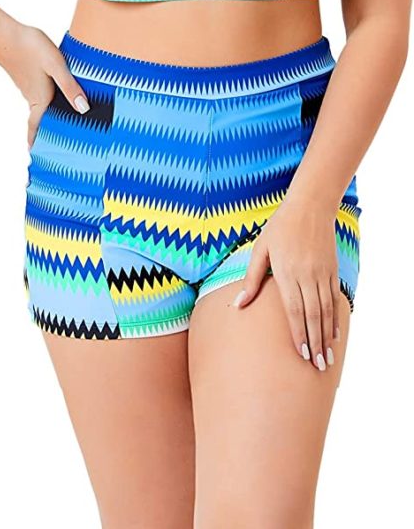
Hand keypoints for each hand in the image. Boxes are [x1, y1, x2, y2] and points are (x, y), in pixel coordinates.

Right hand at [0, 17, 89, 148]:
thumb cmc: (30, 47)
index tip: (35, 155)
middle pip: (39, 118)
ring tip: (59, 121)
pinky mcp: (25, 75)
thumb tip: (84, 109)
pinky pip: (37, 93)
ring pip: (38, 105)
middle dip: (45, 131)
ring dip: (46, 115)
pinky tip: (54, 94)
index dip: (36, 141)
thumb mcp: (56, 66)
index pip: (37, 126)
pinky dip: (45, 100)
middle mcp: (32, 95)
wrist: (3, 32)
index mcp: (40, 98)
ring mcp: (26, 85)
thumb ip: (70, 87)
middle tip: (54, 143)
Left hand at [232, 196, 341, 371]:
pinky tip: (334, 334)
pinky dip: (335, 318)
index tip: (300, 355)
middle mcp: (307, 275)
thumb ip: (251, 279)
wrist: (310, 206)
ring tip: (326, 358)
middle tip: (317, 366)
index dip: (298, 334)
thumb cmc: (279, 227)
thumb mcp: (260, 249)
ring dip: (326, 336)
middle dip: (314, 343)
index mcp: (286, 271)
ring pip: (325, 310)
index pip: (294, 310)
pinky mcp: (331, 270)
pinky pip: (334, 299)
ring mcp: (322, 273)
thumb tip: (238, 305)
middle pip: (312, 315)